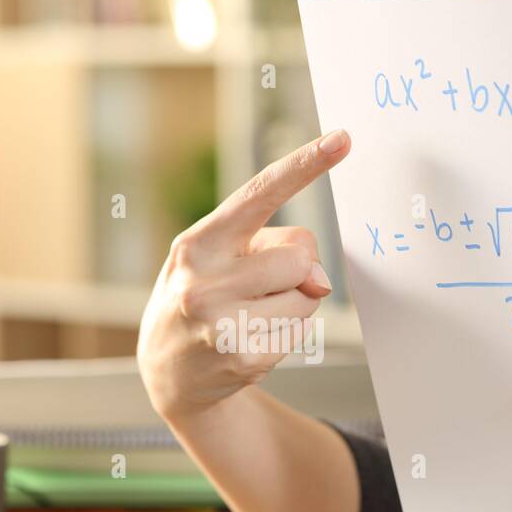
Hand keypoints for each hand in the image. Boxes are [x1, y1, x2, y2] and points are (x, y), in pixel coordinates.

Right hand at [138, 130, 350, 422]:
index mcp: (198, 243)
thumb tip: (318, 280)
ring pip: (307, 297)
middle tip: (262, 286)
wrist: (169, 372)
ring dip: (294, 304)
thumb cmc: (203, 297)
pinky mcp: (244, 359)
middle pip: (300, 257)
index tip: (342, 139)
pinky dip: (287, 333)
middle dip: (296, 270)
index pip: (258, 194)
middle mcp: (203, 282)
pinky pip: (301, 331)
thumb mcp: (219, 258)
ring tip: (252, 315)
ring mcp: (222, 325)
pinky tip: (252, 340)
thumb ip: (272, 248)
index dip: (304, 164)